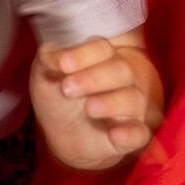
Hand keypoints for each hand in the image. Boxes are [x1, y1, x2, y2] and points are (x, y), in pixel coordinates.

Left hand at [29, 36, 160, 169]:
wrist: (59, 134)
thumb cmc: (57, 96)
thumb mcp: (44, 75)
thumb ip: (49, 59)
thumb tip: (59, 57)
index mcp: (102, 59)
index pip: (103, 49)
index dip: (85, 54)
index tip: (63, 64)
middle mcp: (121, 80)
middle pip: (121, 71)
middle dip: (94, 78)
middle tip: (67, 88)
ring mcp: (129, 108)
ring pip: (133, 99)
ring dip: (111, 103)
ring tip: (88, 108)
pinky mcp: (130, 135)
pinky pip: (140, 133)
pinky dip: (131, 134)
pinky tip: (116, 135)